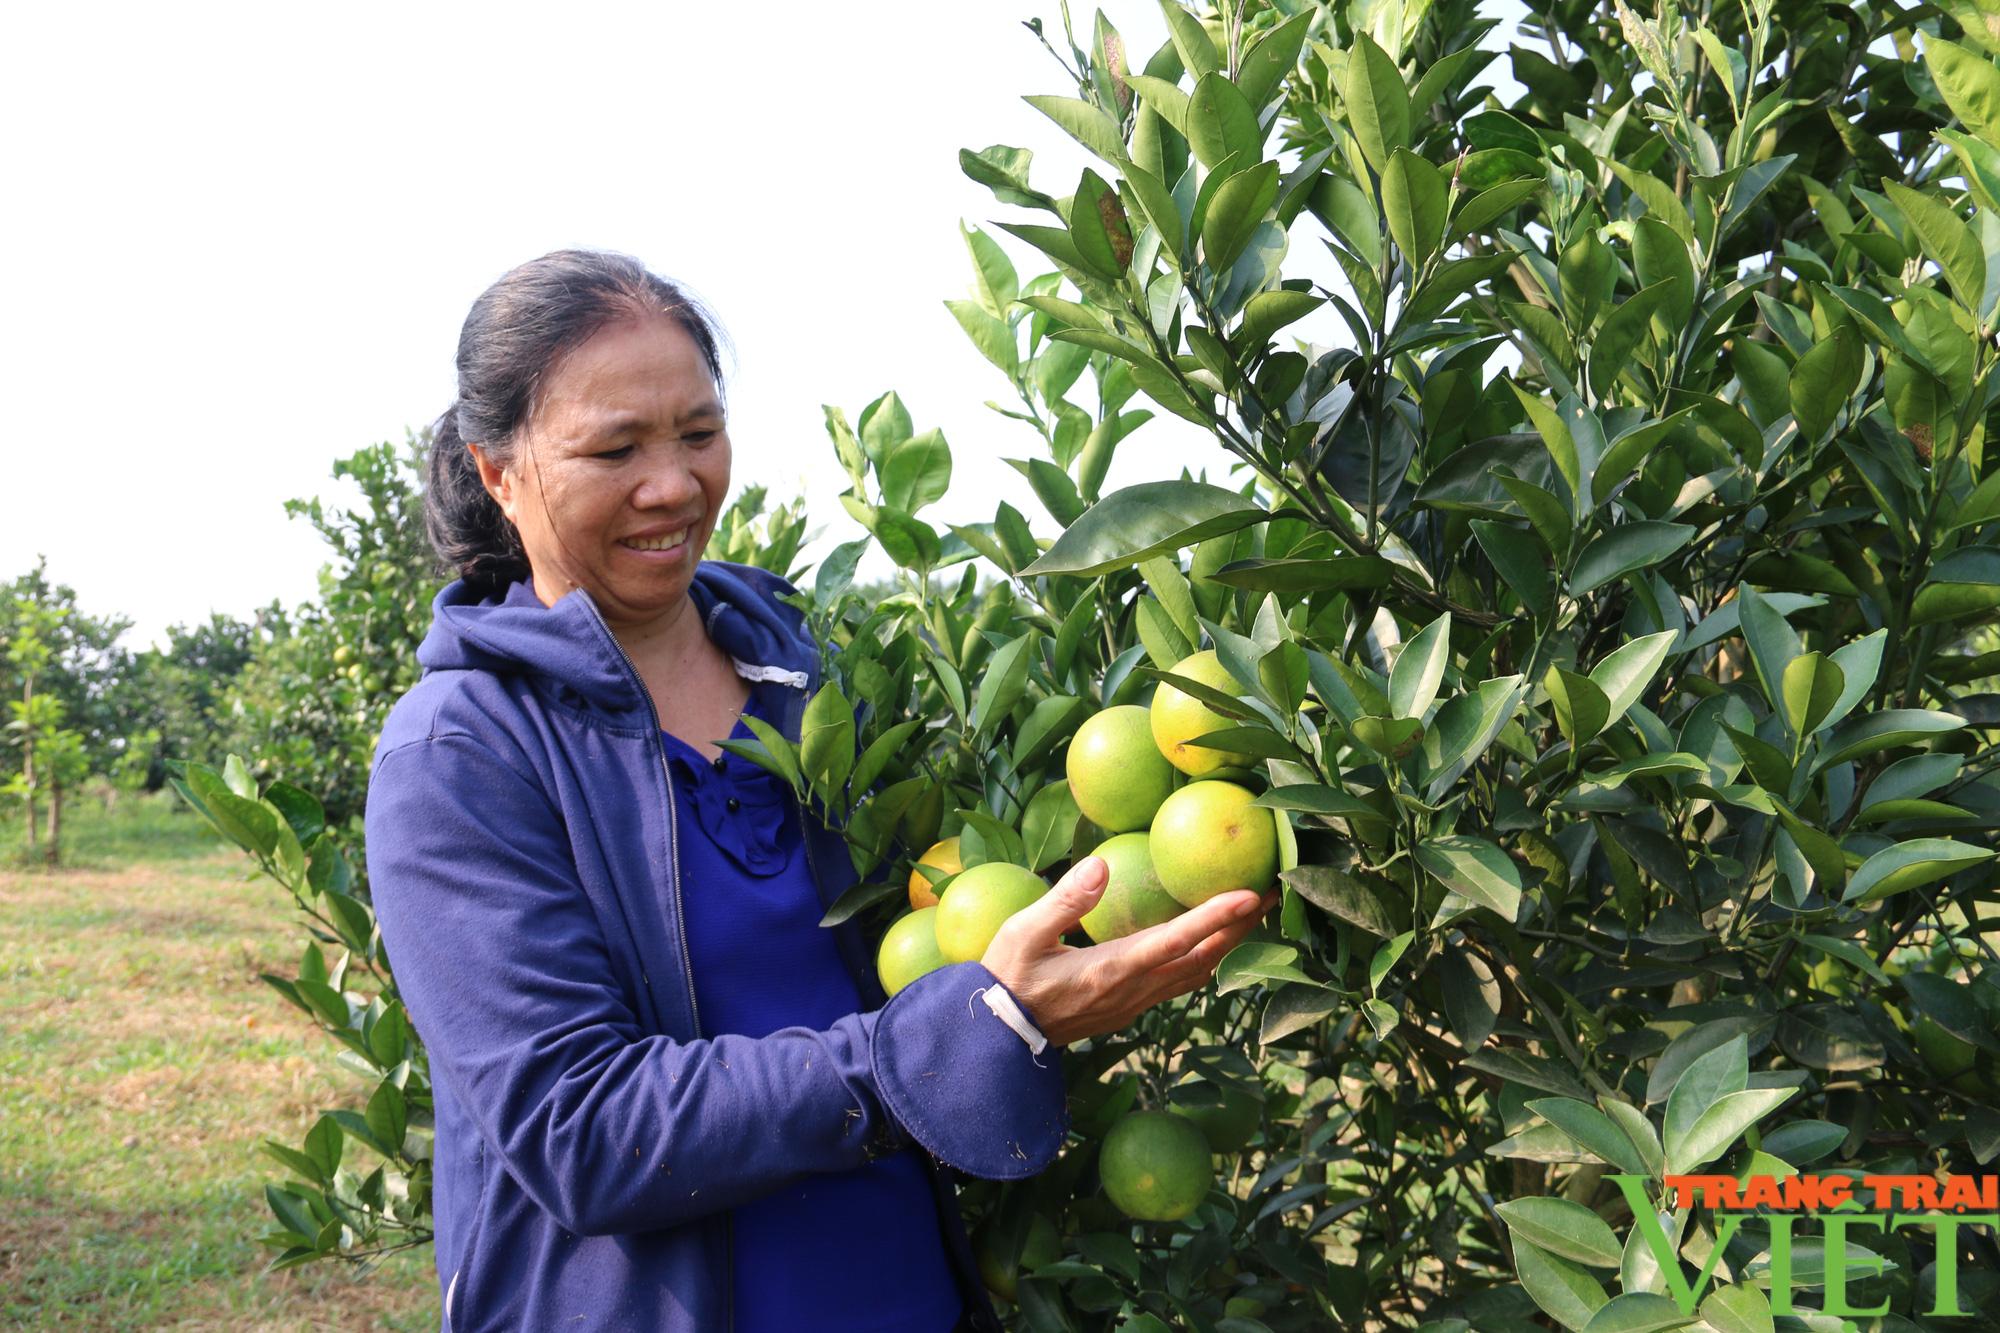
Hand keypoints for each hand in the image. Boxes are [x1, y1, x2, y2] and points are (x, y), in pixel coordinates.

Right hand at [979, 855, 1277, 1047]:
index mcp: (1113, 968)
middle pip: (1202, 959)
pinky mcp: (1128, 1008)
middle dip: (1240, 929)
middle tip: (1272, 896)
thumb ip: (1065, 899)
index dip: (1216, 918)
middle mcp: (1133, 990)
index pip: (1176, 940)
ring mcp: (1134, 1003)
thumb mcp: (1024, 933)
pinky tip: (1209, 944)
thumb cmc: (1007, 980)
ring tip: (1251, 917)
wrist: (997, 1038)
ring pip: (1196, 975)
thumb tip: (1101, 863)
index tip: (1251, 896)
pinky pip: (1180, 984)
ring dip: (1228, 946)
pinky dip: (1205, 960)